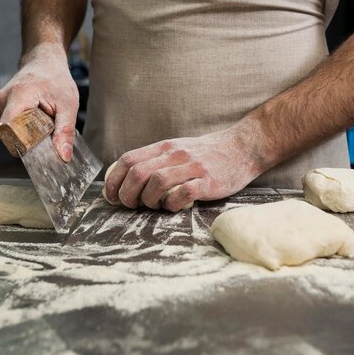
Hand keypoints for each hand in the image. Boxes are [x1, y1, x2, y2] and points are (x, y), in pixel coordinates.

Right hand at [0, 43, 78, 161]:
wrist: (45, 61)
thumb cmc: (56, 79)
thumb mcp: (68, 105)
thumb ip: (65, 130)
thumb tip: (63, 156)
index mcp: (18, 96)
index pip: (9, 130)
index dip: (24, 144)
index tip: (40, 146)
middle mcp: (2, 99)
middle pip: (10, 134)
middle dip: (29, 138)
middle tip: (47, 127)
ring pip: (10, 132)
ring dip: (27, 132)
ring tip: (41, 117)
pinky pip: (9, 127)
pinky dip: (23, 127)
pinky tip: (33, 116)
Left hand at [104, 126, 262, 211]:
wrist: (242, 147)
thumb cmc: (207, 154)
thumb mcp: (178, 149)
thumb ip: (156, 161)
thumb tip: (127, 180)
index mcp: (165, 147)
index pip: (128, 160)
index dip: (114, 180)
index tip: (111, 196)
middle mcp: (175, 154)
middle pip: (138, 173)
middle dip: (127, 194)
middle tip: (130, 206)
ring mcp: (192, 167)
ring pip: (156, 183)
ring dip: (148, 201)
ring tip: (153, 206)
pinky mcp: (208, 182)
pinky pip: (182, 194)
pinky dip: (171, 205)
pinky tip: (173, 207)